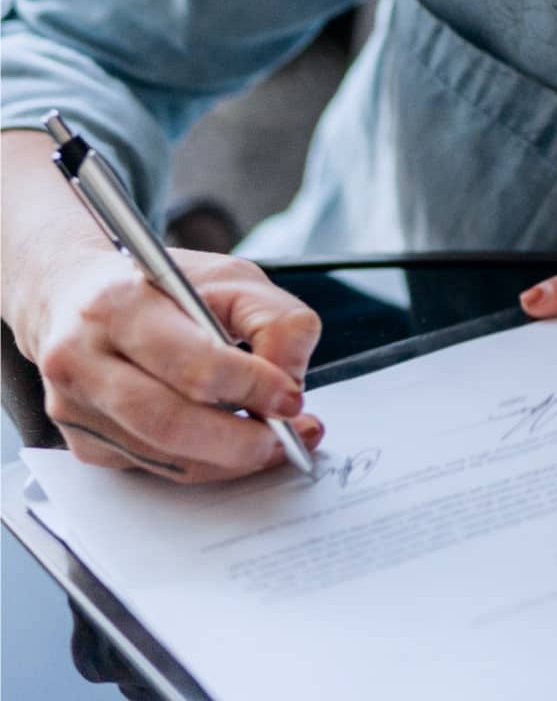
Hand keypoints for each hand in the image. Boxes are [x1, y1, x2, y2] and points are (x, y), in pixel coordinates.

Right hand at [28, 248, 322, 482]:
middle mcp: (84, 360)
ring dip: (228, 460)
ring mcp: (75, 407)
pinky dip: (203, 464)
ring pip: (161, 454)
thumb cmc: (159, 287)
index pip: (191, 361)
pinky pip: (152, 467)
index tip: (291, 399)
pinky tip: (235, 447)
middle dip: (239, 439)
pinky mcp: (82, 442)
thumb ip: (274, 319)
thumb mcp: (229, 278)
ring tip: (275, 445)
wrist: (76, 297)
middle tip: (288, 437)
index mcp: (120, 305)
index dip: (250, 386)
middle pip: (168, 420)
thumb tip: (289, 380)